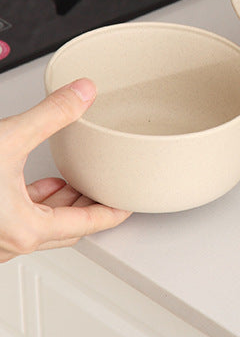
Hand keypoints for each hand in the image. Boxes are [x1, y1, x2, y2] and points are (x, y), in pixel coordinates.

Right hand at [0, 79, 130, 262]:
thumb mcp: (6, 138)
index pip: (87, 225)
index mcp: (24, 230)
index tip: (129, 204)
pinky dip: (32, 205)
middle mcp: (7, 244)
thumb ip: (52, 115)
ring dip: (59, 206)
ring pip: (39, 228)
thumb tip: (82, 93)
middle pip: (66, 230)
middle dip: (89, 207)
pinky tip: (32, 186)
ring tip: (75, 183)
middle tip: (107, 188)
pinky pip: (15, 223)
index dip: (113, 212)